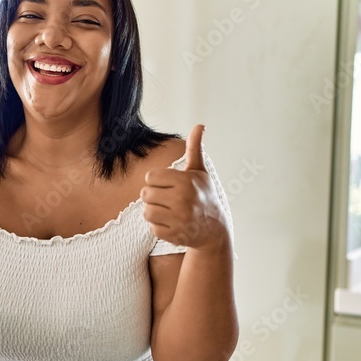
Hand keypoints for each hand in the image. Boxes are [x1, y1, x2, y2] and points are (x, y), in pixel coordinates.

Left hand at [141, 125, 229, 250]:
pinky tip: (173, 223)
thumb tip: (199, 125)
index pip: (150, 177)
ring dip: (155, 212)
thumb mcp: (200, 172)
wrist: (215, 229)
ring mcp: (179, 219)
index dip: (157, 181)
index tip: (169, 185)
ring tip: (169, 211)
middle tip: (168, 199)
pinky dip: (159, 227)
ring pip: (146, 212)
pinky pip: (152, 228)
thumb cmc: (205, 195)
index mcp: (186, 182)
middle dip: (154, 196)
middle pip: (145, 195)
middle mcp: (183, 200)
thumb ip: (195, 149)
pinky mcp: (175, 236)